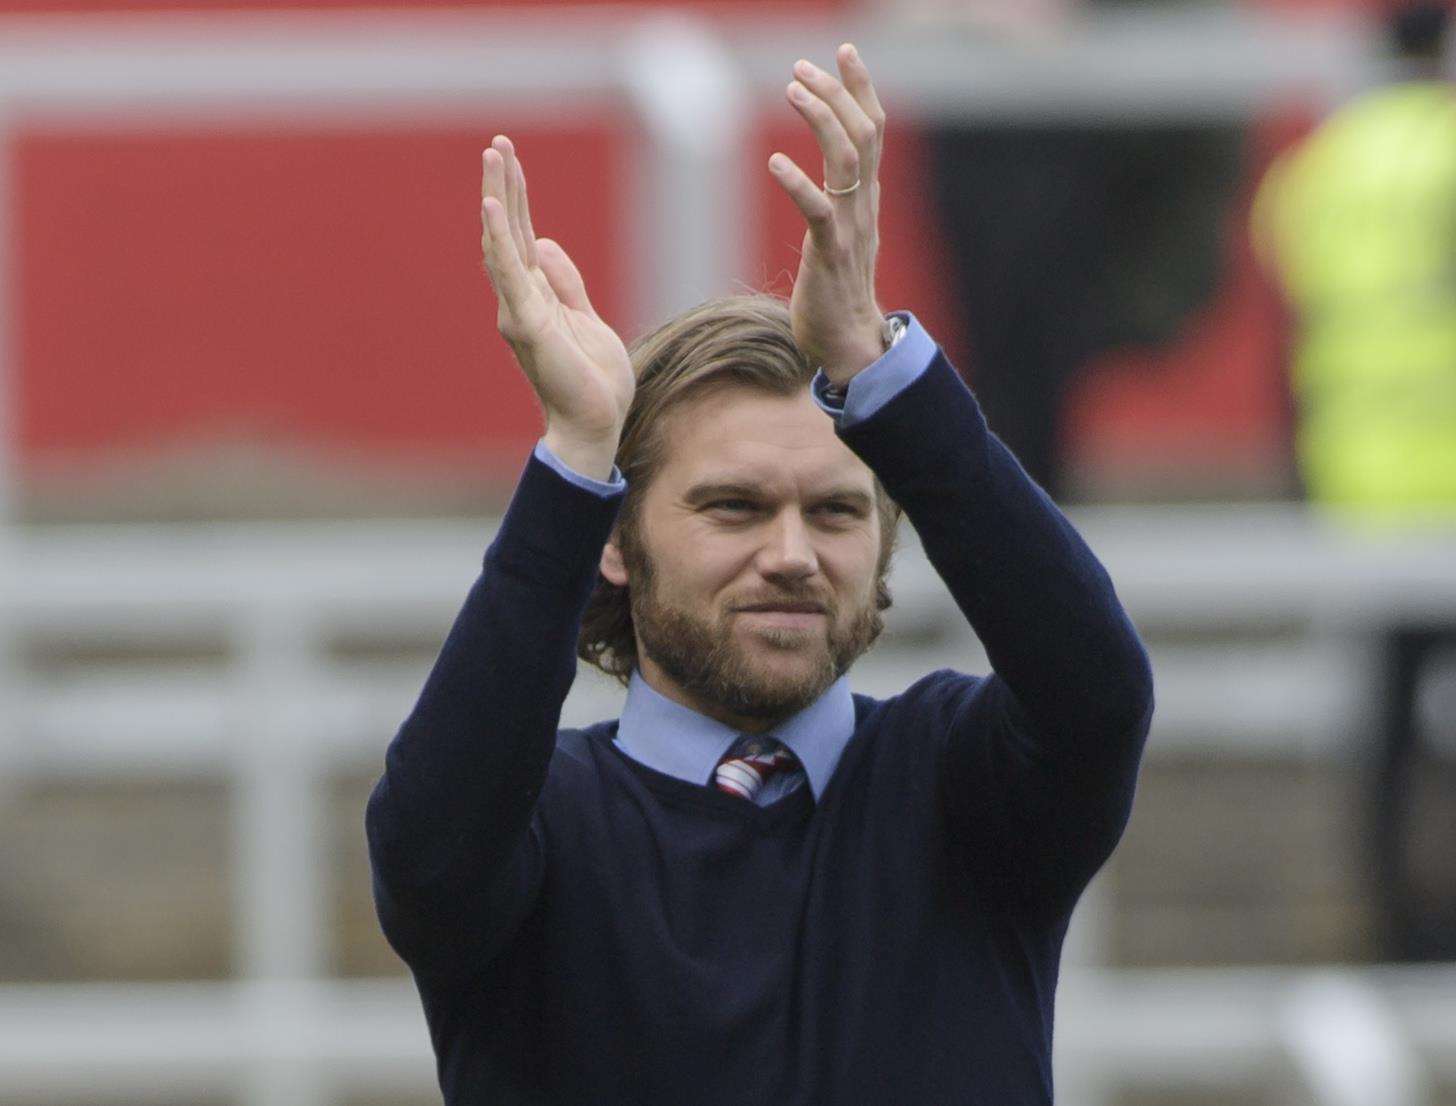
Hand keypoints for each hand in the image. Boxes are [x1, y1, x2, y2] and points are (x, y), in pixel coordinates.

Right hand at [481, 135, 633, 479]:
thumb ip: (567, 283)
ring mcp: (519, 311)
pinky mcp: (527, 324)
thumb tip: (546, 243)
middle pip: (508, 232)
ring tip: (493, 157)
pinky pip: (510, 274)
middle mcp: (520, 300)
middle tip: (497, 142)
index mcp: (536, 298)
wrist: (595, 424)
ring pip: (503, 244)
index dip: (518, 197)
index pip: (522, 237)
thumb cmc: (592, 382)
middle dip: (503, 185)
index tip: (510, 157)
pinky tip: (491, 206)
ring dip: (498, 198)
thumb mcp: (586, 319)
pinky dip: (500, 239)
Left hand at [769, 44, 887, 385]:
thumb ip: (841, 202)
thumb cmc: (837, 293)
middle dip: (836, 93)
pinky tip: (775, 161)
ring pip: (846, 160)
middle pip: (862, 133)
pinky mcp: (831, 255)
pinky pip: (819, 210)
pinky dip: (798, 183)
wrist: (850, 344)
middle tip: (802, 67)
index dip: (861, 88)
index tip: (843, 52)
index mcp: (866, 199)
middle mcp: (864, 206)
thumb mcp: (842, 235)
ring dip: (821, 119)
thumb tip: (835, 178)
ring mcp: (850, 229)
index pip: (872, 130)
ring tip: (792, 90)